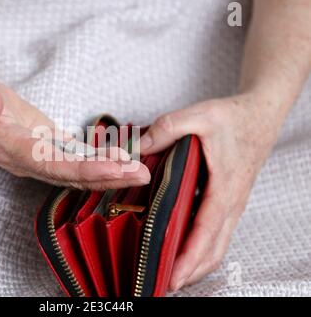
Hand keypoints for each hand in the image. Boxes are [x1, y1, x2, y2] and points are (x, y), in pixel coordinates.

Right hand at [0, 70, 150, 188]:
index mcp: (10, 149)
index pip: (51, 165)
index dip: (83, 169)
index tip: (115, 169)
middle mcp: (26, 160)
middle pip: (70, 175)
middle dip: (106, 177)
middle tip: (141, 176)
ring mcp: (37, 156)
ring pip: (76, 171)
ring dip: (108, 173)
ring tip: (139, 172)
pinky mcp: (45, 147)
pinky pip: (74, 159)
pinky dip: (98, 161)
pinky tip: (120, 160)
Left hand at [139, 93, 282, 290]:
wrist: (260, 114)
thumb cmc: (234, 118)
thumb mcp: (198, 115)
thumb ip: (167, 129)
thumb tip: (137, 147)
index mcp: (224, 187)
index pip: (205, 231)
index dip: (189, 257)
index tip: (173, 277)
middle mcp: (230, 202)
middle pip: (213, 249)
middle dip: (191, 270)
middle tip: (165, 284)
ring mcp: (231, 204)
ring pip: (217, 244)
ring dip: (197, 263)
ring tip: (173, 273)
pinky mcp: (228, 201)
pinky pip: (217, 233)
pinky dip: (202, 248)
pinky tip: (184, 247)